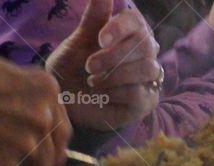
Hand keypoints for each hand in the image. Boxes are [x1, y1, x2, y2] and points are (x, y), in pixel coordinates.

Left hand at [47, 0, 160, 130]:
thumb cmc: (73, 68)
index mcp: (129, 32)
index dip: (120, 28)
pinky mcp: (146, 101)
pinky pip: (140, 93)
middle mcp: (144, 53)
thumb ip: (95, 16)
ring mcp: (147, 78)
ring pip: (147, 68)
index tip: (100, 39)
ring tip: (93, 81)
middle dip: (114, 56)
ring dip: (116, 74)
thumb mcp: (79, 41)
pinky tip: (103, 94)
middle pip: (145, 45)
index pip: (136, 21)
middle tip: (89, 65)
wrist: (65, 101)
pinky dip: (117, 92)